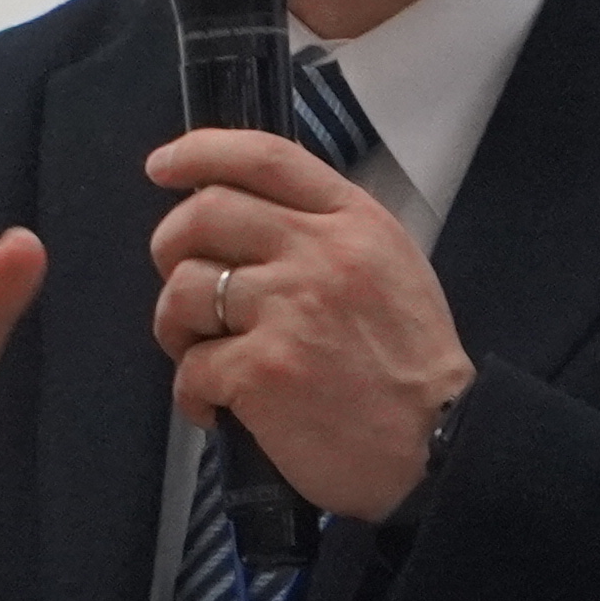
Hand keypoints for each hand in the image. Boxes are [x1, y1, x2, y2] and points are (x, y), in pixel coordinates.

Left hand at [145, 128, 470, 520]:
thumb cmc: (411, 367)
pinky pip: (191, 368)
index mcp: (354, 221)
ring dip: (176, 327)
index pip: (265, 157)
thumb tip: (245, 220)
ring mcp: (288, 309)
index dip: (201, 152)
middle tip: (181, 285)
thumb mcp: (390, 268)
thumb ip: (327, 233)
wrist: (436, 447)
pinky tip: (220, 410)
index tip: (163, 166)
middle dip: (170, 247)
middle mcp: (319, 253)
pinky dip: (193, 395)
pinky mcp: (262, 369)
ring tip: (202, 355)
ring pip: (183, 290)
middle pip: (205, 214)